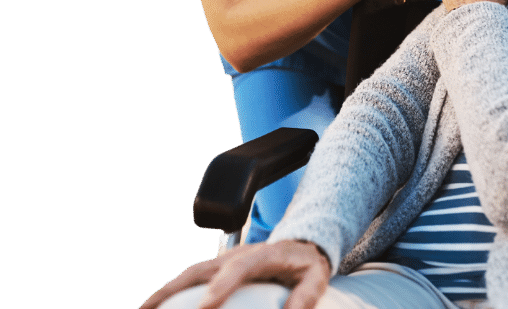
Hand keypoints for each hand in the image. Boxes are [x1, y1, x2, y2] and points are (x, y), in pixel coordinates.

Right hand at [139, 240, 330, 308]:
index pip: (240, 268)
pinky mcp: (218, 266)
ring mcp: (225, 258)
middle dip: (173, 290)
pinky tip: (155, 307)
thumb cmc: (307, 264)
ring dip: (164, 292)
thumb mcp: (316, 278)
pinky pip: (191, 278)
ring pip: (189, 274)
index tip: (205, 306)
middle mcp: (238, 254)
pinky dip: (170, 292)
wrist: (302, 242)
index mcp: (264, 255)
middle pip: (202, 269)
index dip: (221, 286)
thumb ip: (305, 296)